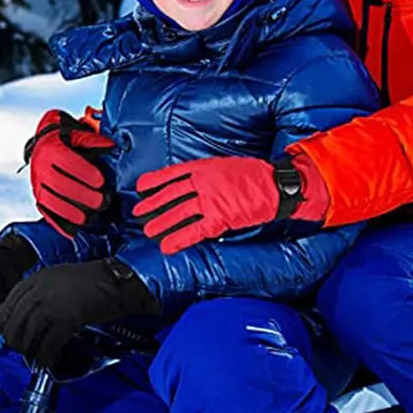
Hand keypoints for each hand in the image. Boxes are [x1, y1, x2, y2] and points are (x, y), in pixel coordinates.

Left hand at [0, 259, 158, 367]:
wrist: (116, 282)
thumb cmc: (93, 281)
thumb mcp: (59, 278)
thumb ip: (40, 294)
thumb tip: (28, 319)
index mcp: (36, 279)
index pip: (6, 306)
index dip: (5, 326)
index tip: (11, 335)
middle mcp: (40, 291)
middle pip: (13, 324)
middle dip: (16, 342)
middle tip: (24, 350)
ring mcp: (52, 305)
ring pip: (29, 337)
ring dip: (31, 352)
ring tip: (37, 358)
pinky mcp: (67, 319)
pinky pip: (48, 344)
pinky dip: (46, 356)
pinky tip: (48, 361)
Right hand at [26, 109, 114, 237]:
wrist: (43, 144)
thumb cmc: (64, 140)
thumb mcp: (77, 134)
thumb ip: (93, 140)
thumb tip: (111, 146)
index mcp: (50, 149)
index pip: (67, 162)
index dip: (84, 172)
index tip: (101, 181)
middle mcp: (40, 167)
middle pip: (59, 184)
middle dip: (82, 195)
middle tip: (101, 201)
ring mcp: (37, 184)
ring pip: (50, 201)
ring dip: (70, 212)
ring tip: (88, 217)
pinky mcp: (38, 198)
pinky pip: (46, 212)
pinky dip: (58, 223)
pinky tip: (72, 230)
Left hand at [133, 156, 304, 253]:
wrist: (274, 185)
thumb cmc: (254, 175)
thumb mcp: (226, 166)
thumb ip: (208, 174)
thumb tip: (193, 183)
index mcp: (204, 167)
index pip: (173, 174)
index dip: (155, 181)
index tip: (141, 186)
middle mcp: (203, 182)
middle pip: (171, 195)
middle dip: (153, 204)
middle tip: (138, 212)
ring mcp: (210, 199)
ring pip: (179, 213)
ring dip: (162, 223)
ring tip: (149, 231)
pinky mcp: (219, 217)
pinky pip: (194, 231)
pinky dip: (179, 239)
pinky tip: (168, 246)